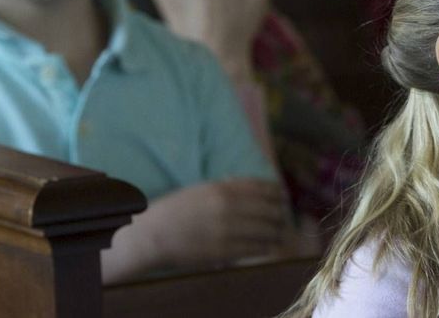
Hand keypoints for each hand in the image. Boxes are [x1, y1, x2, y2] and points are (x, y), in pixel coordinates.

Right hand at [103, 178, 291, 281]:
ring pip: (265, 230)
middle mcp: (227, 208)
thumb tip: (254, 187)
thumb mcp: (202, 189)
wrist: (153, 235)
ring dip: (277, 231)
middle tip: (285, 216)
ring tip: (281, 232)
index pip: (262, 188)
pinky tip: (270, 245)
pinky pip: (254, 248)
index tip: (283, 196)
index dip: (277, 192)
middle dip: (280, 213)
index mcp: (222, 189)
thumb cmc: (176, 210)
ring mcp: (226, 231)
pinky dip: (266, 246)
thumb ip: (228, 187)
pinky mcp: (223, 252)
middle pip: (268, 209)